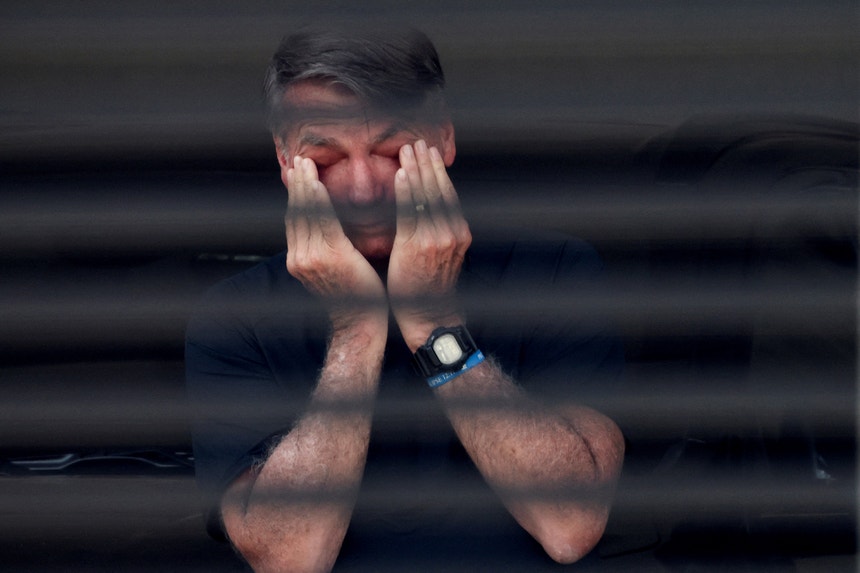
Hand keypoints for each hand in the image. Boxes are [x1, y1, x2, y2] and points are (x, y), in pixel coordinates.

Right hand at [284, 156, 386, 325]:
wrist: (360, 322)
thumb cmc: (356, 295)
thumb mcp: (337, 268)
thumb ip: (329, 247)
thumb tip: (332, 227)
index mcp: (300, 260)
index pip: (295, 221)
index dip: (295, 196)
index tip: (297, 175)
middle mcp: (299, 258)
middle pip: (295, 213)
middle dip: (296, 185)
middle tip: (298, 161)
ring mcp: (310, 258)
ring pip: (304, 214)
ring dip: (304, 186)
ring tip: (305, 164)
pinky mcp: (327, 257)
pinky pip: (321, 222)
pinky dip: (317, 201)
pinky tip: (317, 183)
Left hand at [387, 140, 471, 349]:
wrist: (429, 315)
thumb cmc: (428, 286)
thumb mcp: (440, 254)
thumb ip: (435, 230)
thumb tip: (423, 209)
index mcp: (458, 232)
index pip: (447, 194)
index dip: (437, 171)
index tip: (428, 152)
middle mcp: (452, 232)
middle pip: (439, 190)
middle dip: (428, 164)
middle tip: (418, 142)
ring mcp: (437, 239)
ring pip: (427, 197)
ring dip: (417, 170)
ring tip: (408, 150)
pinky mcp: (419, 247)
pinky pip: (412, 214)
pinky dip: (407, 193)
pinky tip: (401, 176)